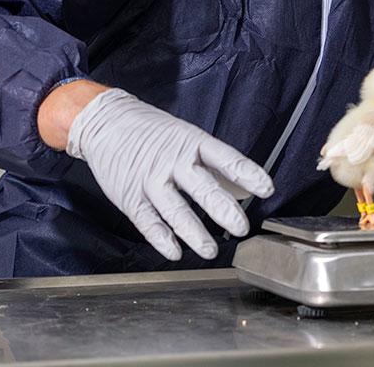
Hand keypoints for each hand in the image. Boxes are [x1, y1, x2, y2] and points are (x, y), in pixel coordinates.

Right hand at [66, 88, 273, 260]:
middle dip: (224, 210)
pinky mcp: (130, 197)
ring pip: (176, 211)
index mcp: (192, 143)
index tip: (266, 188)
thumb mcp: (187, 137)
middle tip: (241, 227)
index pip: (226, 158)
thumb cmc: (153, 132)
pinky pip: (148, 222)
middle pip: (203, 188)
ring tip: (211, 250)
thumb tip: (243, 190)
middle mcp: (173, 162)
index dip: (247, 173)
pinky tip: (175, 251)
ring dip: (195, 233)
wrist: (106, 122)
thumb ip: (213, 164)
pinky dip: (162, 239)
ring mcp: (150, 180)